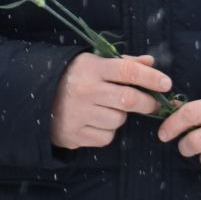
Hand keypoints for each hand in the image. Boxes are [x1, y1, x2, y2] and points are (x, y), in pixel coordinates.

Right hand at [49, 53, 170, 150]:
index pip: (128, 71)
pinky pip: (106, 137)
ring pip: (118, 120)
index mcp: (90, 69)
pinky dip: (106, 131)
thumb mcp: (93, 63)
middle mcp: (85, 90)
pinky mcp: (74, 134)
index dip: (151, 77)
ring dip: (119, 117)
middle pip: (129, 100)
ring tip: (105, 109)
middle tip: (152, 104)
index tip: (166, 83)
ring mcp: (78, 114)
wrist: (34, 98)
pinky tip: (94, 122)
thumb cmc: (71, 78)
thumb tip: (151, 62)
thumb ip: (123, 63)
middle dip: (148, 103)